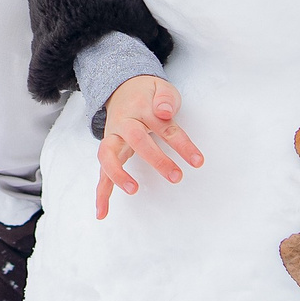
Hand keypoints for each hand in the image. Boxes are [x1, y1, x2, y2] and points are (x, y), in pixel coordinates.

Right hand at [95, 75, 203, 217]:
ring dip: (119, 174)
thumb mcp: (161, 87)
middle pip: (136, 139)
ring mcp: (112, 138)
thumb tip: (164, 111)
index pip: (164, 127)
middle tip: (176, 176)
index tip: (198, 161)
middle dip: (156, 159)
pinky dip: (101, 193)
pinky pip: (102, 172)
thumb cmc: (147, 94)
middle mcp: (123, 123)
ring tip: (133, 190)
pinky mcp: (108, 152)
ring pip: (108, 155)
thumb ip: (165, 98)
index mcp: (140, 108)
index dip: (182, 144)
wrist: (121, 89)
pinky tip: (102, 213)